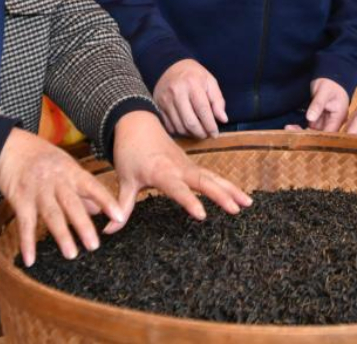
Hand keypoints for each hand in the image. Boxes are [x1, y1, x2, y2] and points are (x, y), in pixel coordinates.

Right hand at [0, 127, 124, 266]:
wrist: (11, 145)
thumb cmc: (43, 157)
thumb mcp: (67, 167)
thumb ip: (82, 188)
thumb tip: (99, 210)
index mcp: (71, 172)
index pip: (93, 187)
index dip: (106, 202)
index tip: (120, 217)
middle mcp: (56, 181)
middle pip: (72, 204)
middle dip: (83, 225)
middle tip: (94, 245)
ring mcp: (37, 190)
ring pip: (51, 214)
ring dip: (61, 235)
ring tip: (71, 254)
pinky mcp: (19, 198)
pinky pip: (24, 223)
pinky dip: (27, 242)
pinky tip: (31, 260)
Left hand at [106, 111, 252, 233]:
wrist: (138, 125)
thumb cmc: (130, 153)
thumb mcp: (124, 180)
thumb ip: (121, 205)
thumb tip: (108, 230)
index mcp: (161, 172)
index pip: (177, 189)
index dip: (189, 202)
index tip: (202, 215)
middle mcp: (179, 168)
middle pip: (203, 181)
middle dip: (221, 195)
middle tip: (237, 209)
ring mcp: (188, 166)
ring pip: (213, 178)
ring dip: (230, 189)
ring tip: (248, 204)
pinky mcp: (192, 166)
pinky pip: (212, 176)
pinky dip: (227, 185)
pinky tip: (240, 197)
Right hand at [153, 59, 226, 138]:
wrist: (169, 66)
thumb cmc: (193, 75)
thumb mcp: (210, 81)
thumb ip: (218, 100)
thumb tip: (223, 119)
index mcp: (192, 84)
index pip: (202, 110)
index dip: (210, 125)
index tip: (215, 134)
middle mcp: (177, 93)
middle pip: (189, 121)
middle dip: (200, 133)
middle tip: (206, 135)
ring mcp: (166, 100)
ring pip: (179, 126)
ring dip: (190, 134)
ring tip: (198, 131)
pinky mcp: (158, 106)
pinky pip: (169, 126)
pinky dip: (179, 131)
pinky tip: (186, 128)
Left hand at [286, 78, 348, 131]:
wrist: (330, 77)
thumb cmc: (330, 82)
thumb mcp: (324, 91)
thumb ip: (317, 104)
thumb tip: (310, 118)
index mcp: (339, 116)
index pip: (329, 132)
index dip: (317, 137)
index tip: (303, 135)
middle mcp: (333, 121)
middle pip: (321, 134)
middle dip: (306, 135)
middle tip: (290, 130)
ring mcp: (326, 120)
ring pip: (314, 131)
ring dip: (302, 131)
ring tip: (288, 128)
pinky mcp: (318, 118)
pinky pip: (310, 126)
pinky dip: (302, 127)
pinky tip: (291, 126)